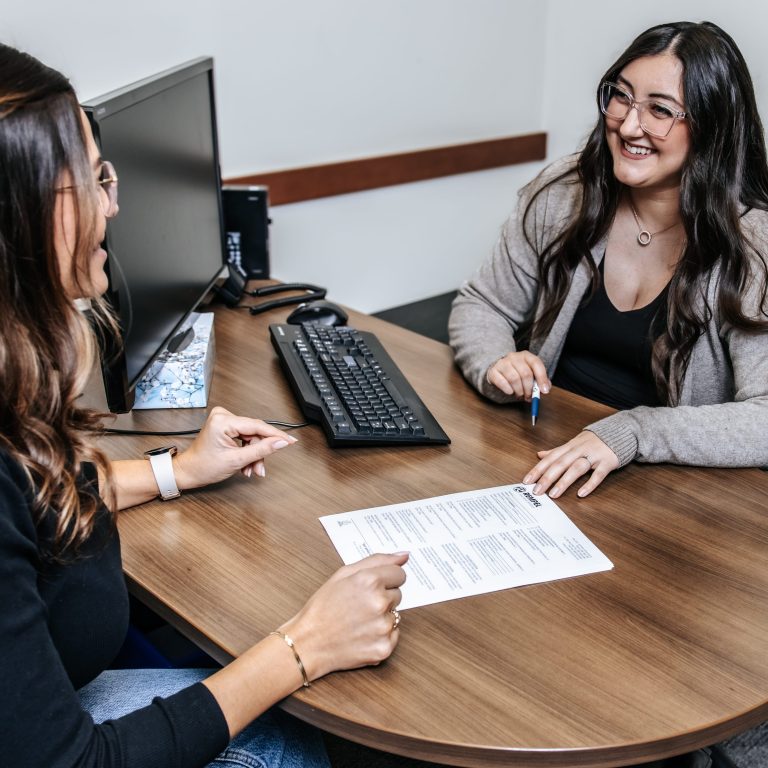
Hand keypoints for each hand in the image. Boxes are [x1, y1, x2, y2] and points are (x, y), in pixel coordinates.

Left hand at [173, 406, 297, 489]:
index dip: (276, 435)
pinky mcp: (225, 426)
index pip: (257, 426)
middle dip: (259, 452)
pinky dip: (247, 451)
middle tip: (260, 469)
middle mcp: (223, 416)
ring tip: (251, 470)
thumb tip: (281, 442)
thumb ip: (262, 450)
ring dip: (254, 455)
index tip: (290, 440)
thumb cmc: (203, 466)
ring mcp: (224, 420)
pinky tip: (246, 464)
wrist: (188, 472)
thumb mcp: (237, 460)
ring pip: (251, 437)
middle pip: (255, 433)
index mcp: (223, 421)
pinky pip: (245, 437)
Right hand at [280, 552, 408, 680]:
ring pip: (396, 615)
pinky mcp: (384, 648)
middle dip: (382, 598)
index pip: (399, 574)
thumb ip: (377, 560)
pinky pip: (394, 635)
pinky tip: (362, 635)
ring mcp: (383, 627)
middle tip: (359, 606)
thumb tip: (404, 555)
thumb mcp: (343, 574)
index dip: (385, 580)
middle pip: (398, 594)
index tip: (372, 587)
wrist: (308, 643)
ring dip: (382, 617)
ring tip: (358, 621)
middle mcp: (379, 602)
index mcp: (370, 580)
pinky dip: (381, 636)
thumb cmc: (322, 607)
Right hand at [487, 351, 550, 400]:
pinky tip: (510, 392)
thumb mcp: (531, 375)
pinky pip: (502, 382)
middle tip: (529, 397)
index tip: (544, 391)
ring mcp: (502, 363)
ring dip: (519, 391)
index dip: (542, 378)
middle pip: (525, 373)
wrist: (498, 370)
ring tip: (520, 395)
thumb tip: (546, 389)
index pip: (536, 363)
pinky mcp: (493, 371)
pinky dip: (508, 390)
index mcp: (526, 356)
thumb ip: (541, 381)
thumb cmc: (517, 373)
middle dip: (529, 389)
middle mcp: (514, 356)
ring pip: (514, 379)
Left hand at [522, 431, 618, 498]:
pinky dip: (590, 484)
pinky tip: (581, 493)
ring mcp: (593, 456)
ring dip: (564, 481)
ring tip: (554, 494)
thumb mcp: (573, 444)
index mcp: (569, 446)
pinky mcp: (607, 462)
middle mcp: (579, 450)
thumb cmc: (593, 441)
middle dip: (547, 477)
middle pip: (560, 463)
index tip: (527, 481)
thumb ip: (556, 451)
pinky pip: (598, 474)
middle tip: (536, 491)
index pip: (551, 458)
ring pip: (576, 468)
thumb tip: (539, 455)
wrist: (619, 432)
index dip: (538, 469)